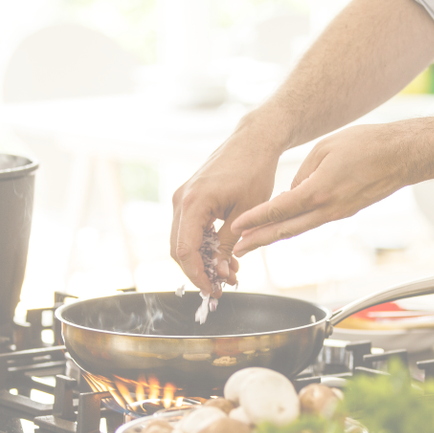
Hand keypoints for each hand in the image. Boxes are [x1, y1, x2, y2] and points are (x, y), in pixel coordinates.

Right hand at [171, 124, 281, 294]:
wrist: (254, 141)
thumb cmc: (254, 171)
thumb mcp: (246, 213)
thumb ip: (229, 244)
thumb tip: (220, 272)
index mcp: (193, 202)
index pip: (185, 250)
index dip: (197, 275)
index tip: (213, 291)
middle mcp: (181, 200)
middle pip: (179, 249)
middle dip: (199, 272)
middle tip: (222, 286)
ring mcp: (183, 198)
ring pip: (183, 241)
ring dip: (202, 261)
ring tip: (230, 273)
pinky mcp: (190, 198)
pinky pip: (190, 229)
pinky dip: (204, 246)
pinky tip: (224, 256)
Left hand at [230, 122, 420, 256]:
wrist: (402, 156)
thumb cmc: (368, 145)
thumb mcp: (325, 148)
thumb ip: (303, 172)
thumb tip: (291, 191)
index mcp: (319, 191)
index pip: (279, 210)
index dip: (255, 220)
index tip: (236, 228)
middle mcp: (328, 208)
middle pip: (286, 230)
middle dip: (259, 240)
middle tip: (237, 249)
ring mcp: (338, 213)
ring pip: (300, 229)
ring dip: (275, 237)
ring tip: (254, 243)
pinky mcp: (345, 212)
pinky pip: (314, 222)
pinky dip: (295, 226)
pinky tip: (283, 227)